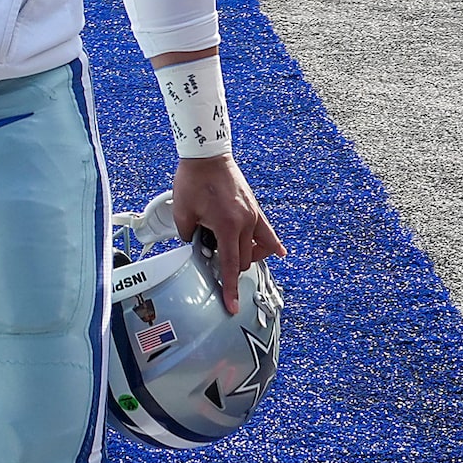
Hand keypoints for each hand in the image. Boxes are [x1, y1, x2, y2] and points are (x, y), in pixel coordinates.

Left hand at [170, 154, 284, 315]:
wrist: (206, 156)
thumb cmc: (193, 181)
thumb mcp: (183, 213)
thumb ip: (189, 235)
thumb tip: (195, 247)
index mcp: (226, 225)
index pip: (228, 265)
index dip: (229, 289)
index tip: (232, 306)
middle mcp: (244, 222)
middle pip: (243, 261)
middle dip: (229, 267)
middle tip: (211, 259)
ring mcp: (253, 215)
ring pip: (257, 249)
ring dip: (246, 257)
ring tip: (232, 254)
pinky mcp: (255, 208)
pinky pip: (268, 231)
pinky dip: (272, 244)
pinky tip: (279, 253)